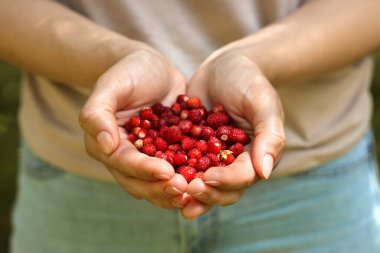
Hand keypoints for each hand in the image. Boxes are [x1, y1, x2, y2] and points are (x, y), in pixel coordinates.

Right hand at [79, 47, 190, 208]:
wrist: (153, 68)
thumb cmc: (128, 71)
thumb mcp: (111, 85)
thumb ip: (98, 113)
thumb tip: (105, 146)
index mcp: (104, 144)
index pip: (123, 162)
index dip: (143, 170)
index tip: (166, 172)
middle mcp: (124, 157)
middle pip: (139, 182)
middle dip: (161, 188)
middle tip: (184, 190)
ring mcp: (147, 158)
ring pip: (157, 184)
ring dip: (174, 192)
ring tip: (195, 192)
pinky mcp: (167, 156)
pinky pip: (176, 172)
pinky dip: (188, 179)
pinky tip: (206, 182)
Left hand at [183, 48, 284, 218]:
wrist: (224, 66)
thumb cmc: (248, 80)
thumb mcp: (262, 102)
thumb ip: (269, 135)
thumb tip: (264, 172)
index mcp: (256, 156)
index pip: (243, 176)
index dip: (226, 181)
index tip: (207, 179)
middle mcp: (234, 163)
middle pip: (222, 189)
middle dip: (205, 194)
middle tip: (186, 191)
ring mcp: (212, 158)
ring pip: (202, 184)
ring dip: (188, 193)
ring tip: (171, 195)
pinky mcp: (193, 150)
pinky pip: (183, 166)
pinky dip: (173, 174)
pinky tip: (157, 177)